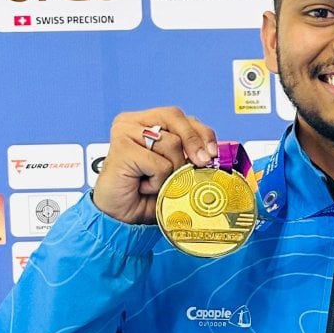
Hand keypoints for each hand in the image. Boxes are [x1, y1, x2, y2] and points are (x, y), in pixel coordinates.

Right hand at [92, 108, 218, 224]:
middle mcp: (133, 122)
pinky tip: (144, 185)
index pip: (181, 116)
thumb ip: (189, 153)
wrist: (119, 215)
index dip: (201, 132)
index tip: (213, 152)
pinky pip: (159, 163)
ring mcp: (125, 133)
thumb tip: (213, 152)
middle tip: (203, 162)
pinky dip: (158, 180)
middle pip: (175, 118)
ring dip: (172, 170)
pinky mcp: (121, 148)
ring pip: (171, 143)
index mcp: (147, 120)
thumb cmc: (146, 192)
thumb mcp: (174, 167)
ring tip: (155, 181)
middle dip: (194, 142)